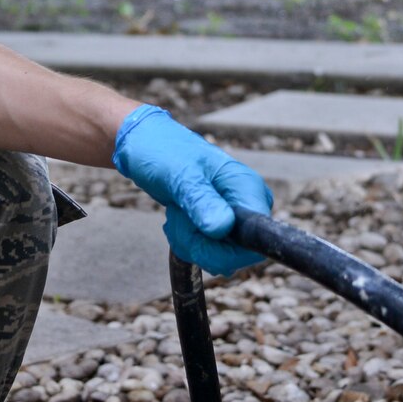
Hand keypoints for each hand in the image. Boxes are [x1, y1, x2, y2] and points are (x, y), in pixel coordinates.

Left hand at [111, 105, 273, 275]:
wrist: (145, 145)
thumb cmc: (163, 150)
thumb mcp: (180, 174)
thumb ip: (201, 201)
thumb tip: (223, 228)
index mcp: (247, 188)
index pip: (257, 240)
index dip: (230, 249)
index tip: (201, 232)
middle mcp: (247, 205)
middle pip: (234, 254)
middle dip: (200, 243)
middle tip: (180, 213)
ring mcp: (234, 217)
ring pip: (217, 256)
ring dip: (188, 240)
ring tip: (177, 210)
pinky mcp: (220, 226)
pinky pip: (206, 251)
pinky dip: (186, 240)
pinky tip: (178, 217)